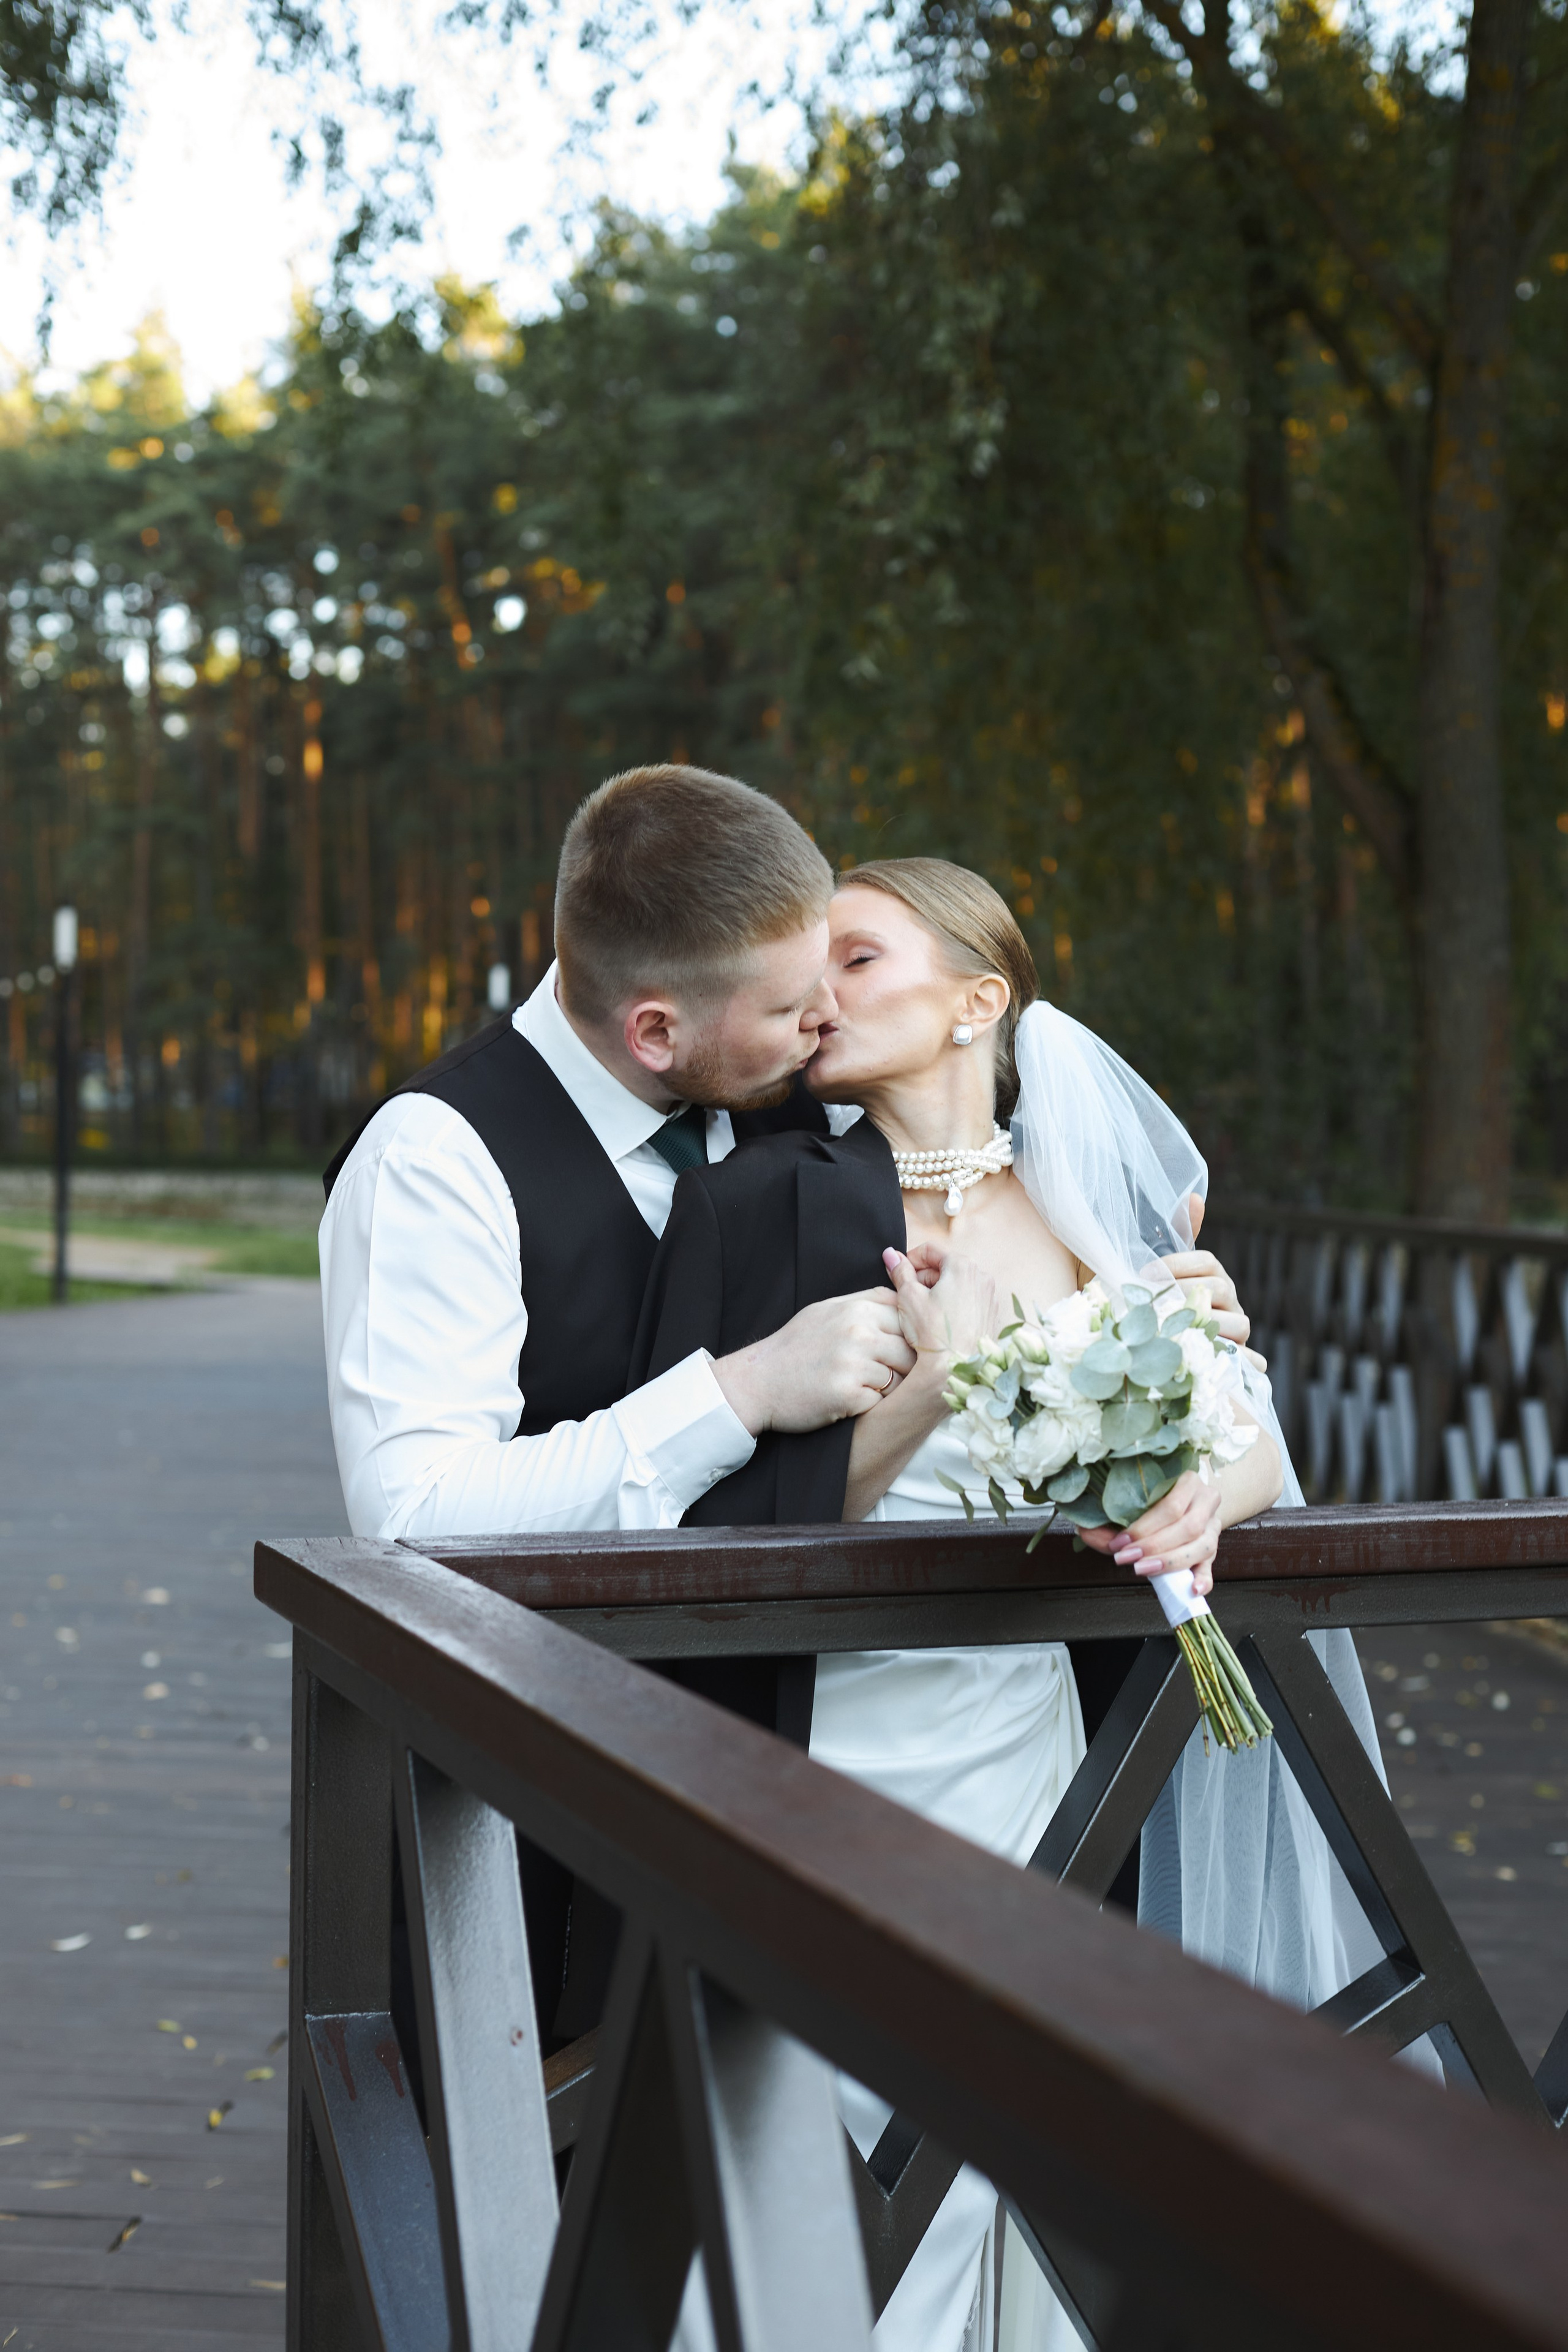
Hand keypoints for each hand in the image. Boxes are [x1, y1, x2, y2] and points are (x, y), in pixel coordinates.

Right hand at [712, 1289, 915, 1434]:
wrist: (758, 1381)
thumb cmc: (795, 1346)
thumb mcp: (826, 1310)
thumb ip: (865, 1301)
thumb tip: (903, 1295)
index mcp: (856, 1310)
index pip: (908, 1318)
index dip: (910, 1335)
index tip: (899, 1347)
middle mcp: (858, 1334)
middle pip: (910, 1349)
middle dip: (904, 1365)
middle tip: (886, 1373)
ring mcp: (853, 1366)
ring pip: (899, 1379)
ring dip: (887, 1387)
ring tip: (862, 1386)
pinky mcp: (848, 1397)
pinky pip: (880, 1402)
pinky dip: (869, 1404)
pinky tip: (848, 1399)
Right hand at [881, 1244, 1000, 1372]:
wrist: (955, 1370)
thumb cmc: (932, 1333)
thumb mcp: (909, 1297)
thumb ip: (900, 1271)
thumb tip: (890, 1254)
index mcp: (962, 1266)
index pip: (930, 1251)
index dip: (909, 1260)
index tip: (898, 1274)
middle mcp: (981, 1276)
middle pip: (944, 1267)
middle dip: (923, 1278)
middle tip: (907, 1296)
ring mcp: (989, 1296)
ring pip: (956, 1284)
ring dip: (937, 1291)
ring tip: (921, 1311)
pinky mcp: (991, 1314)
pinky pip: (968, 1300)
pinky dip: (952, 1304)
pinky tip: (939, 1323)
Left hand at [1077, 1469, 1222, 1596]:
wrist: (1186, 1501)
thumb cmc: (1154, 1500)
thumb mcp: (1134, 1501)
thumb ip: (1111, 1518)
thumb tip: (1085, 1531)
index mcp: (1188, 1481)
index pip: (1171, 1506)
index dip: (1144, 1527)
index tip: (1118, 1542)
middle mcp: (1206, 1502)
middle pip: (1188, 1527)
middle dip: (1153, 1546)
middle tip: (1125, 1558)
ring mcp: (1213, 1527)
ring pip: (1202, 1547)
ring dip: (1170, 1562)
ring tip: (1143, 1570)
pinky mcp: (1212, 1551)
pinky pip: (1211, 1568)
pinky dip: (1204, 1580)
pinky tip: (1192, 1589)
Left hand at [1159, 1193, 1249, 1349]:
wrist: (1152, 1339)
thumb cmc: (1157, 1299)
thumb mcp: (1162, 1269)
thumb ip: (1177, 1233)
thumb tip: (1194, 1197)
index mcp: (1213, 1274)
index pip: (1206, 1261)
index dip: (1177, 1264)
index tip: (1145, 1273)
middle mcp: (1229, 1299)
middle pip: (1219, 1289)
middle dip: (1185, 1292)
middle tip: (1153, 1300)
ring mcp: (1236, 1328)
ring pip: (1238, 1323)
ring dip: (1207, 1326)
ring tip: (1174, 1329)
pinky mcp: (1236, 1357)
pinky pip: (1249, 1360)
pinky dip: (1244, 1363)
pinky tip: (1225, 1363)